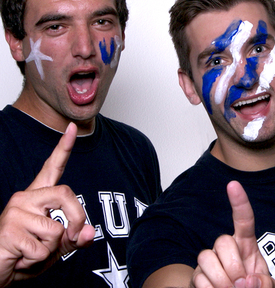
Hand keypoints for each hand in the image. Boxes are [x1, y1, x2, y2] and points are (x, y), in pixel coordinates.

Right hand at [0, 123, 95, 285]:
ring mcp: (15, 213)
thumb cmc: (25, 255)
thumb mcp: (56, 246)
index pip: (52, 167)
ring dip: (51, 249)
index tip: (73, 128)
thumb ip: (74, 238)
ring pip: (56, 229)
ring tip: (31, 251)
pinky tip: (22, 258)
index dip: (64, 148)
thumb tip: (89, 232)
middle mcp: (25, 199)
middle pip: (66, 194)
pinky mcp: (9, 231)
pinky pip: (43, 248)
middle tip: (68, 237)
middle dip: (76, 218)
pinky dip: (38, 260)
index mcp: (37, 197)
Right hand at [191, 181, 274, 287]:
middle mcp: (226, 250)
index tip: (233, 185)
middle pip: (222, 241)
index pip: (244, 221)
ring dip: (221, 280)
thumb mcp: (266, 287)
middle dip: (233, 266)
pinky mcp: (197, 276)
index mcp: (246, 247)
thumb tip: (247, 281)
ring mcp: (210, 262)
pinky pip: (198, 277)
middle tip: (241, 284)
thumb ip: (264, 283)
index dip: (239, 202)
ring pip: (206, 257)